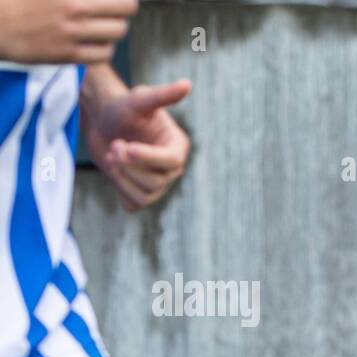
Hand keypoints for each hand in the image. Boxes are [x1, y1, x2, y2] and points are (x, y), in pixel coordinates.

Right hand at [0, 0, 135, 64]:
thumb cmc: (21, 0)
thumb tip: (100, 0)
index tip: (113, 1)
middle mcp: (73, 6)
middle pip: (126, 7)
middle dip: (123, 8)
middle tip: (114, 10)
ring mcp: (71, 31)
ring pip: (118, 31)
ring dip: (115, 28)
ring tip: (104, 26)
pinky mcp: (67, 54)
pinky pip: (104, 54)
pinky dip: (105, 48)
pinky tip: (96, 43)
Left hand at [85, 77, 191, 211]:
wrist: (102, 120)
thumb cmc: (122, 107)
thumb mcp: (140, 99)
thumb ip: (163, 95)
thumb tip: (186, 84)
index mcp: (177, 147)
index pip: (171, 163)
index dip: (146, 157)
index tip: (122, 145)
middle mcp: (171, 169)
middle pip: (156, 183)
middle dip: (128, 166)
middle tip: (114, 144)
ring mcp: (157, 183)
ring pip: (144, 196)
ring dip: (121, 177)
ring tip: (110, 155)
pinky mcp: (140, 193)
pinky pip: (134, 204)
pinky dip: (121, 190)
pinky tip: (114, 171)